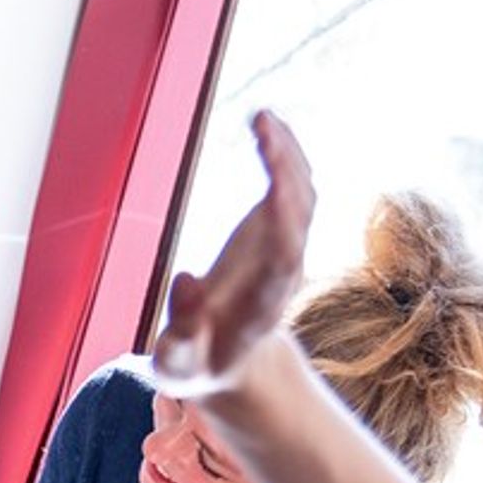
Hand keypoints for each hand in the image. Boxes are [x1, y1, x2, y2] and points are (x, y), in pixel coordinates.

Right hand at [152, 111, 313, 397]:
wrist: (232, 364)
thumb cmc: (198, 365)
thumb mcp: (179, 365)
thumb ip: (181, 331)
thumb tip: (186, 280)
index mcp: (261, 303)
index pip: (283, 256)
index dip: (283, 219)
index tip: (275, 183)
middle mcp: (285, 271)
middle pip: (300, 214)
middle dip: (286, 168)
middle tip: (261, 125)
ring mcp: (288, 247)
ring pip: (304, 193)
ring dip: (288, 153)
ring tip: (261, 117)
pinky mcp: (279, 230)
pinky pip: (294, 185)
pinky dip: (284, 153)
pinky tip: (265, 125)